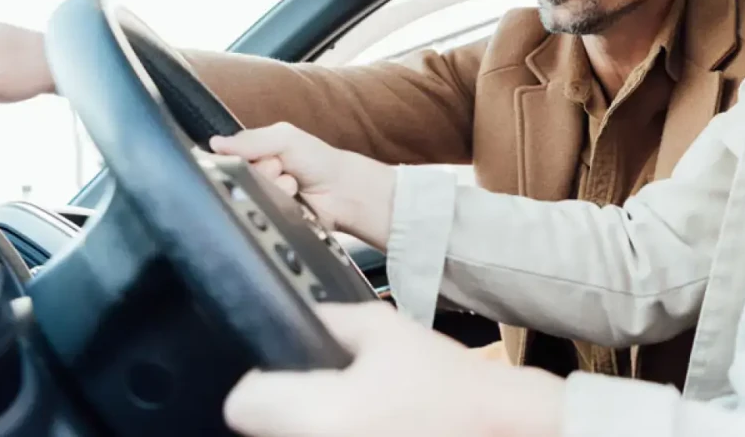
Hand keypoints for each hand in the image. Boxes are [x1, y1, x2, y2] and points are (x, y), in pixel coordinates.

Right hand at [211, 122, 395, 246]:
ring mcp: (259, 199)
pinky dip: (276, 207)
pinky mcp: (268, 220)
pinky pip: (259, 217)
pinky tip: (292, 200)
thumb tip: (215, 143)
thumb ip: (252, 139)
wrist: (343, 192)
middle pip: (235, 178)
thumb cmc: (317, 160)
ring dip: (272, 189)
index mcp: (250, 154)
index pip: (224, 156)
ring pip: (248, 197)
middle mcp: (251, 177)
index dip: (238, 157)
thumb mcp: (285, 137)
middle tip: (281, 169)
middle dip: (261, 172)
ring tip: (292, 185)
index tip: (258, 157)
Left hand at [223, 303, 561, 436]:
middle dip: (287, 405)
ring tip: (359, 410)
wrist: (502, 430)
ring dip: (315, 424)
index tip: (283, 373)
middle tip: (330, 389)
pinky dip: (344, 434)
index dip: (260, 382)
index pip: (243, 404)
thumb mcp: (386, 329)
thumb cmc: (449, 385)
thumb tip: (302, 318)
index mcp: (317, 414)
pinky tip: (376, 426)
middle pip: (264, 427)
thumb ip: (331, 320)